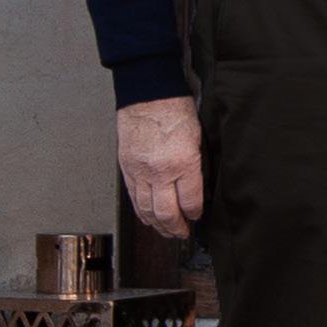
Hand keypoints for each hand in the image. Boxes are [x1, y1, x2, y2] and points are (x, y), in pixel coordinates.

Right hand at [117, 95, 203, 239]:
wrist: (147, 93)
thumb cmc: (175, 108)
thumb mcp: (198, 137)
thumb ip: (197, 164)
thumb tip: (199, 187)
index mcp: (183, 162)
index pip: (190, 201)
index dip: (195, 213)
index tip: (197, 216)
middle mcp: (160, 171)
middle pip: (167, 213)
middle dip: (176, 228)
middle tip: (182, 233)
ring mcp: (140, 172)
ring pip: (147, 210)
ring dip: (157, 225)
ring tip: (166, 232)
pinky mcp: (127, 168)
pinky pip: (133, 198)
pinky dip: (141, 212)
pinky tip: (147, 218)